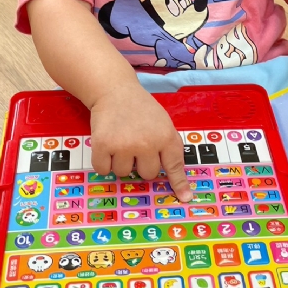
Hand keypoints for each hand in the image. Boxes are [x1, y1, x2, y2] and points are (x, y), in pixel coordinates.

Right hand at [89, 82, 191, 201]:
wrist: (115, 90)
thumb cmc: (141, 109)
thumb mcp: (163, 123)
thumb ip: (168, 147)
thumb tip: (174, 174)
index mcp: (165, 136)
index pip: (174, 165)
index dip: (179, 183)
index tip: (184, 197)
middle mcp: (147, 143)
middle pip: (147, 175)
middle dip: (140, 163)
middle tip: (135, 143)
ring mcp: (124, 145)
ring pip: (123, 173)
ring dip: (120, 161)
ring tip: (121, 140)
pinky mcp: (103, 145)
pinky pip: (103, 170)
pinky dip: (103, 161)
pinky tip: (107, 144)